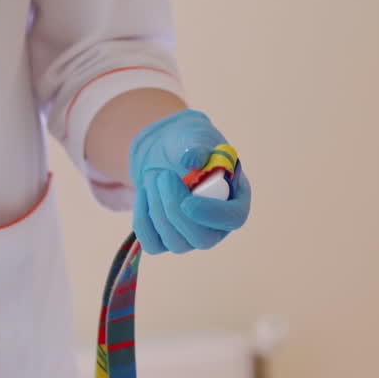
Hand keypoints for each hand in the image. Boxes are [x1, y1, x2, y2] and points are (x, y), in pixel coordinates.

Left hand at [128, 109, 250, 254]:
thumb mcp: (196, 134)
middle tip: (163, 177)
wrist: (167, 152)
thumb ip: (198, 143)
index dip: (212, 214)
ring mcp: (192, 238)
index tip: (188, 202)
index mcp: (235, 198)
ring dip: (157, 208)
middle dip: (176, 210)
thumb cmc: (189, 143)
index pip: (233, 218)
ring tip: (155, 176)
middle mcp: (217, 226)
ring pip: (176, 243)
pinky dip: (142, 218)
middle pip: (202, 239)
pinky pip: (152, 243)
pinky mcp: (167, 241)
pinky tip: (145, 193)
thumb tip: (192, 158)